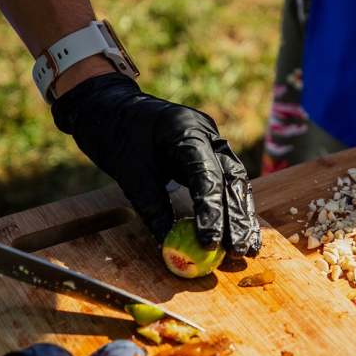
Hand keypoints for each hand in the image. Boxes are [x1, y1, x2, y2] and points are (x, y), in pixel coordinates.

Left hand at [52, 73, 261, 256]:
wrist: (108, 105)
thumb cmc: (115, 132)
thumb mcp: (129, 172)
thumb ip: (152, 206)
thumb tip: (168, 245)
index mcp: (187, 129)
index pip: (207, 174)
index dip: (212, 211)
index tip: (210, 242)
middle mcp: (208, 133)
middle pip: (231, 179)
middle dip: (236, 217)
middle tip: (238, 250)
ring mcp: (212, 142)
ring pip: (235, 181)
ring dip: (241, 215)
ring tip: (247, 248)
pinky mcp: (209, 154)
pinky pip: (226, 182)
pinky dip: (231, 207)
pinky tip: (240, 232)